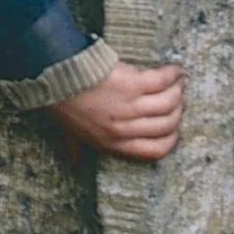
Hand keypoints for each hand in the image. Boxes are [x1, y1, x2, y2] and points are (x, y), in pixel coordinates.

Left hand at [48, 62, 183, 162]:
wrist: (55, 77)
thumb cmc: (64, 103)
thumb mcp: (71, 133)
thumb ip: (77, 148)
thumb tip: (77, 163)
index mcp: (113, 143)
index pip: (154, 151)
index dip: (170, 140)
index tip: (175, 130)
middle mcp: (125, 128)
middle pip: (166, 125)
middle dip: (177, 113)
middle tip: (179, 101)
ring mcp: (130, 106)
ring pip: (168, 103)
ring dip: (178, 92)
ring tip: (179, 82)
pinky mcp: (132, 84)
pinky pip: (162, 81)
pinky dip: (173, 75)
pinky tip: (176, 70)